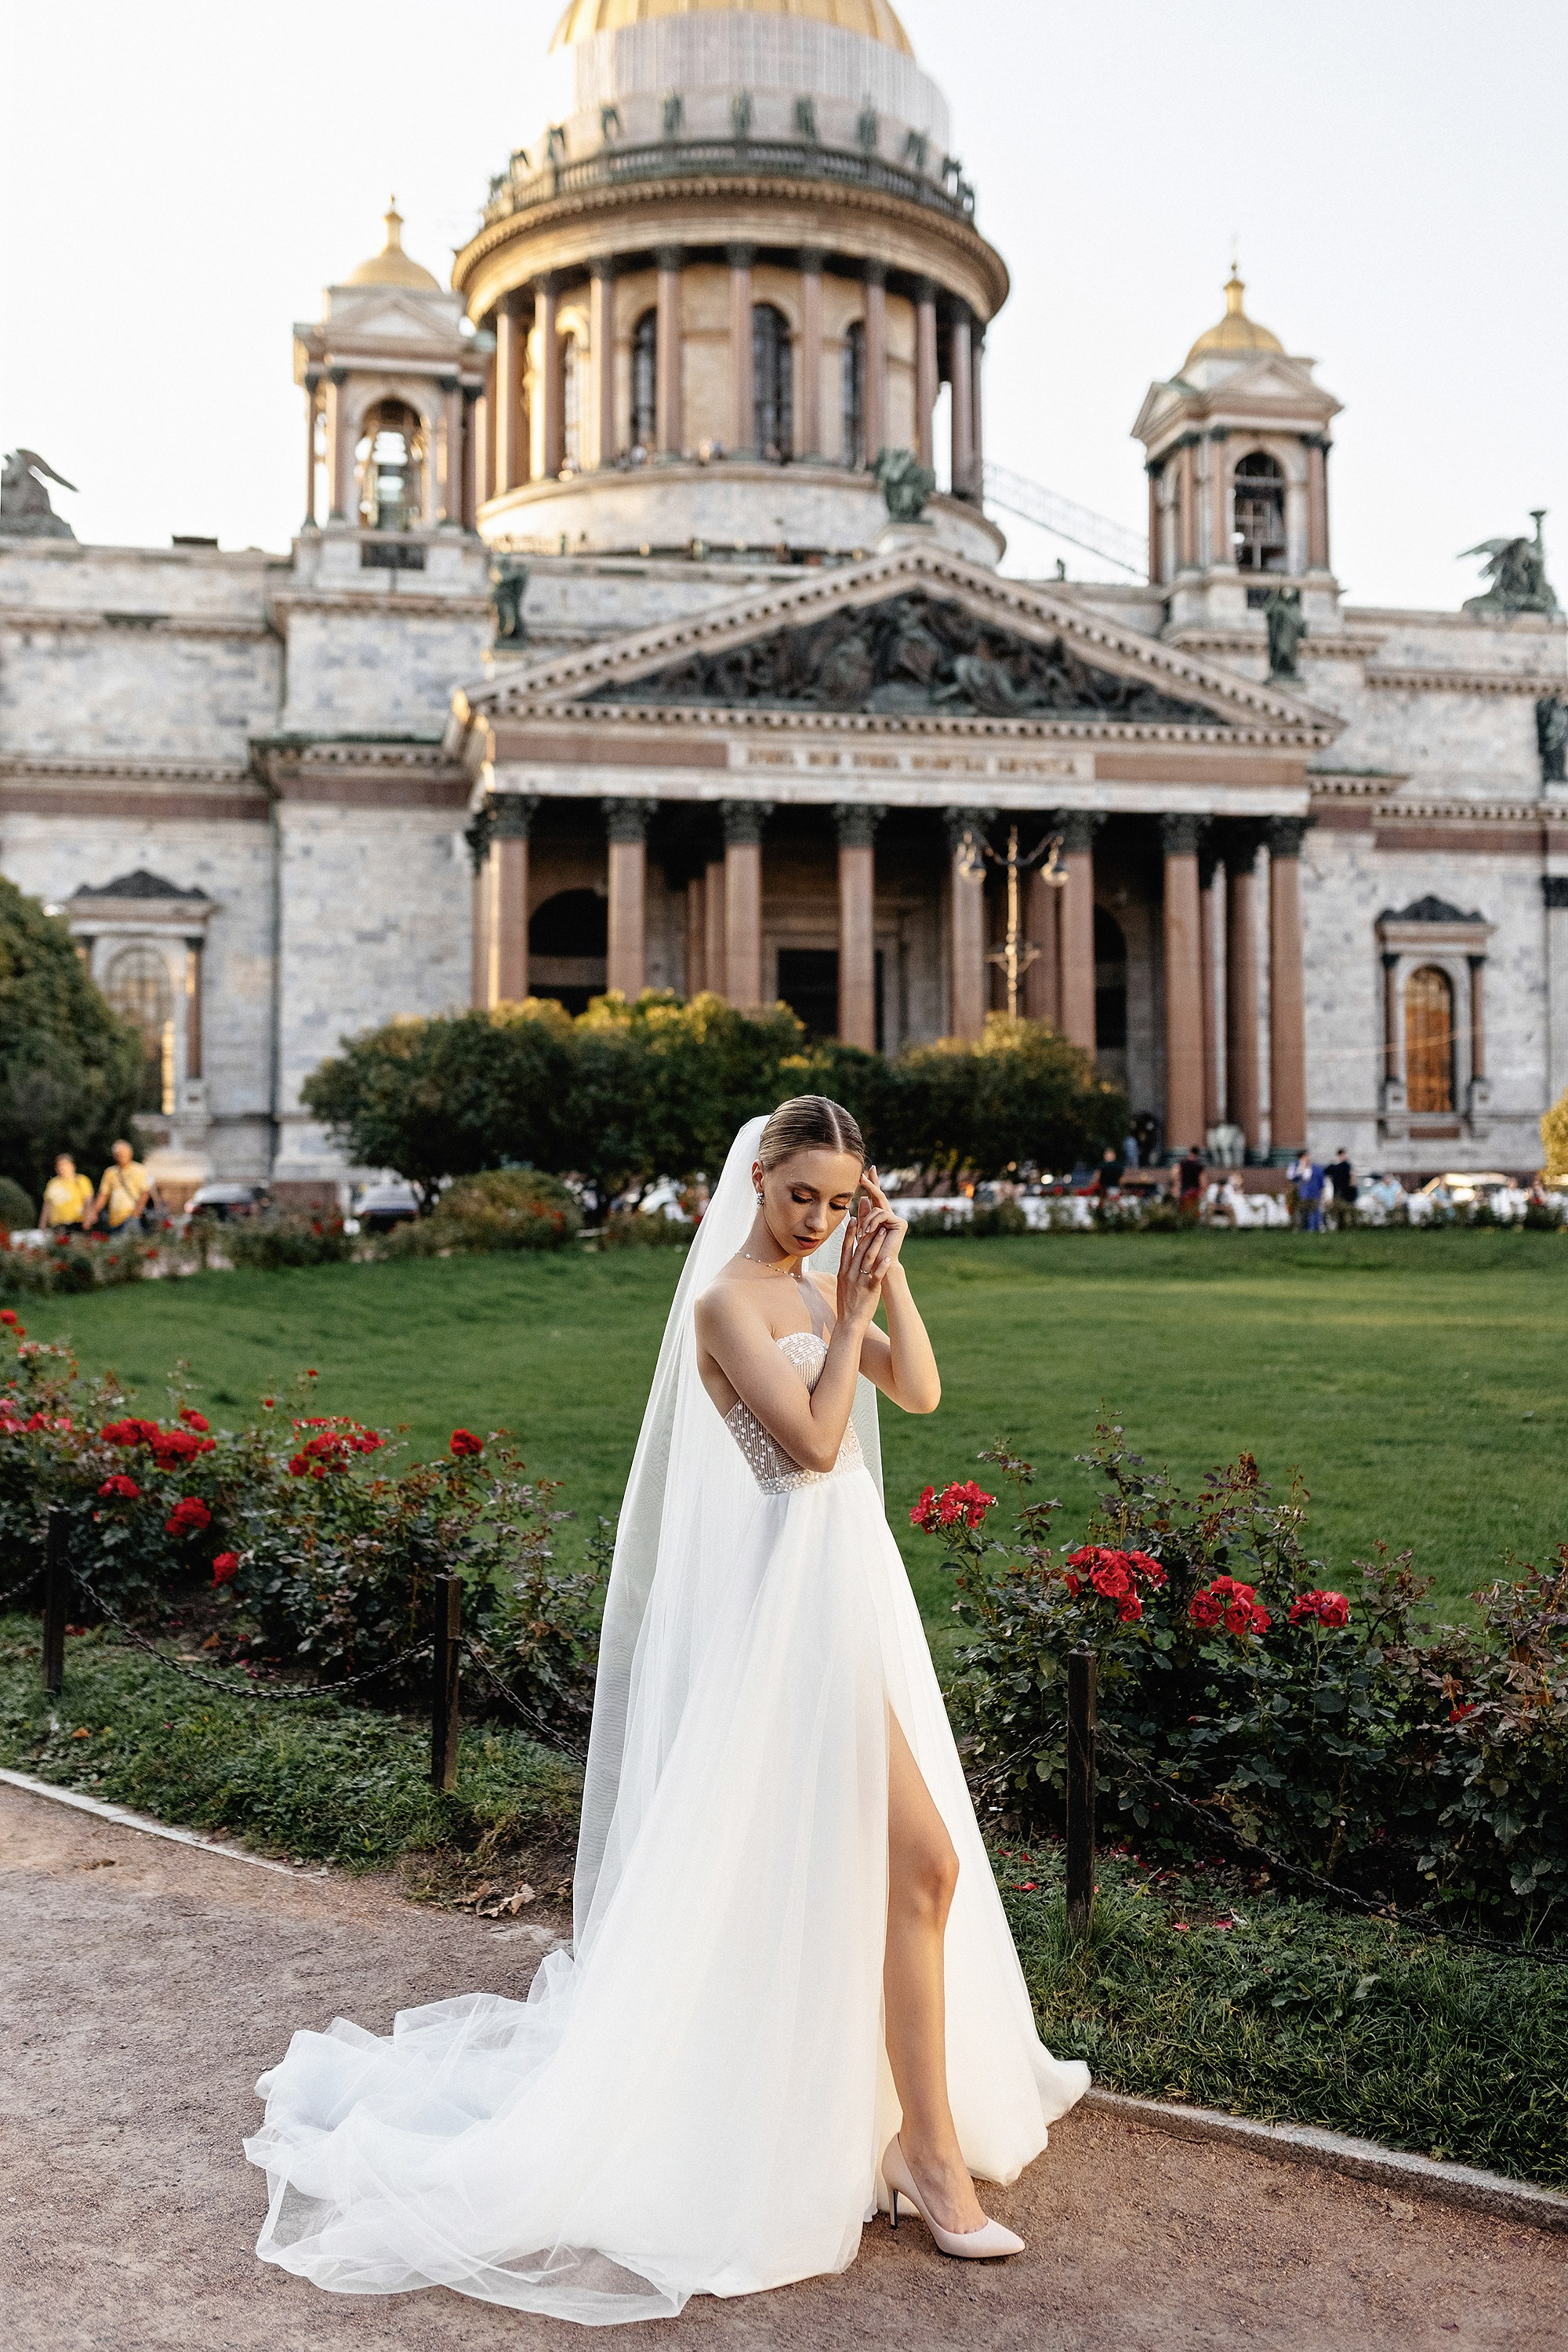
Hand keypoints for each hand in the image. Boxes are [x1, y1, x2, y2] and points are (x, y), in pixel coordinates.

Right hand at [835, 1169, 905, 1327]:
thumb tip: (846, 1258)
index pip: (845, 1248)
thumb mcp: (842, 1284)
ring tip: (883, 1231)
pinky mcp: (869, 1290)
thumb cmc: (847, 1304)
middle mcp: (849, 1274)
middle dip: (866, 1233)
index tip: (854, 1218)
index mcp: (842, 1271)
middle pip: (858, 1249)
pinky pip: (876, 1276)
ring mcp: (859, 1282)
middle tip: (873, 1219)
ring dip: (876, 1244)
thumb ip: (845, 1270)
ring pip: (868, 1259)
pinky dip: (882, 1266)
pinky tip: (888, 1257)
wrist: (848, 1322)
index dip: (850, 1232)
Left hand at [857, 1168, 907, 1282]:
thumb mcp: (863, 1231)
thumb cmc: (868, 1253)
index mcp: (880, 1217)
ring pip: (877, 1208)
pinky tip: (867, 1231)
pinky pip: (882, 1214)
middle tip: (863, 1174)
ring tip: (862, 1232)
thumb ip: (864, 1215)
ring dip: (866, 1219)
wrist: (876, 1268)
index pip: (875, 1197)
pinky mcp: (900, 1223)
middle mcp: (889, 1216)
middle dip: (871, 1184)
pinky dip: (872, 1222)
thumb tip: (864, 1198)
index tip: (866, 1171)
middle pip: (880, 1196)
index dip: (872, 1184)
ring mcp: (896, 1219)